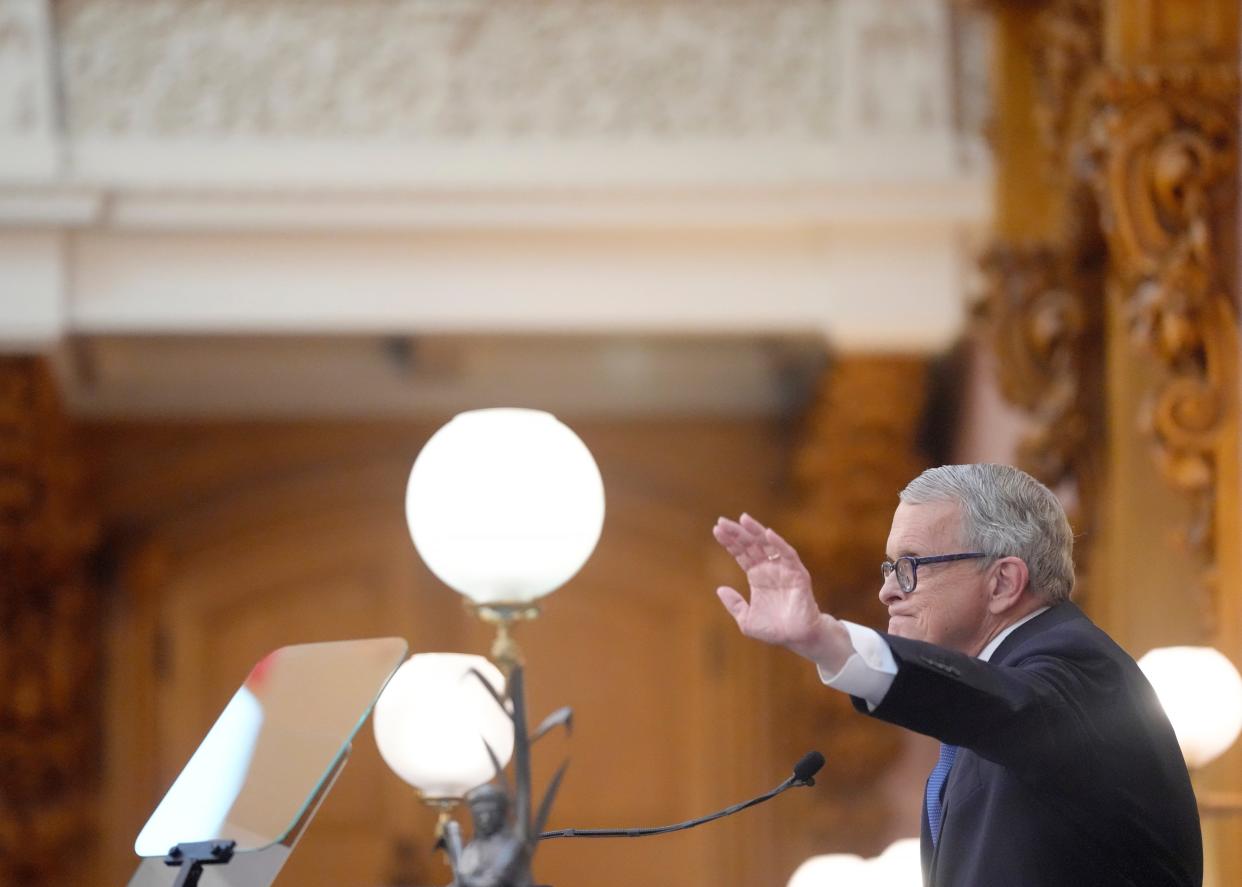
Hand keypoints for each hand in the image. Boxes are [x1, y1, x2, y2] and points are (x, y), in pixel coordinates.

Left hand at [712, 514, 850, 669]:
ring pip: (768, 544)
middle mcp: (769, 569)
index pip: (741, 554)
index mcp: (757, 577)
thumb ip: (734, 604)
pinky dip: (779, 544)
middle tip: (722, 521)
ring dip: (756, 531)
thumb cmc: (774, 630)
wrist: (797, 639)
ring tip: (743, 519)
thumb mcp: (746, 620)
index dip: (730, 542)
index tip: (716, 529)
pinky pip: (788, 555)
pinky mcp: (797, 574)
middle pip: (751, 545)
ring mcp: (784, 569)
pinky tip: (768, 534)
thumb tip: (720, 589)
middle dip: (737, 533)